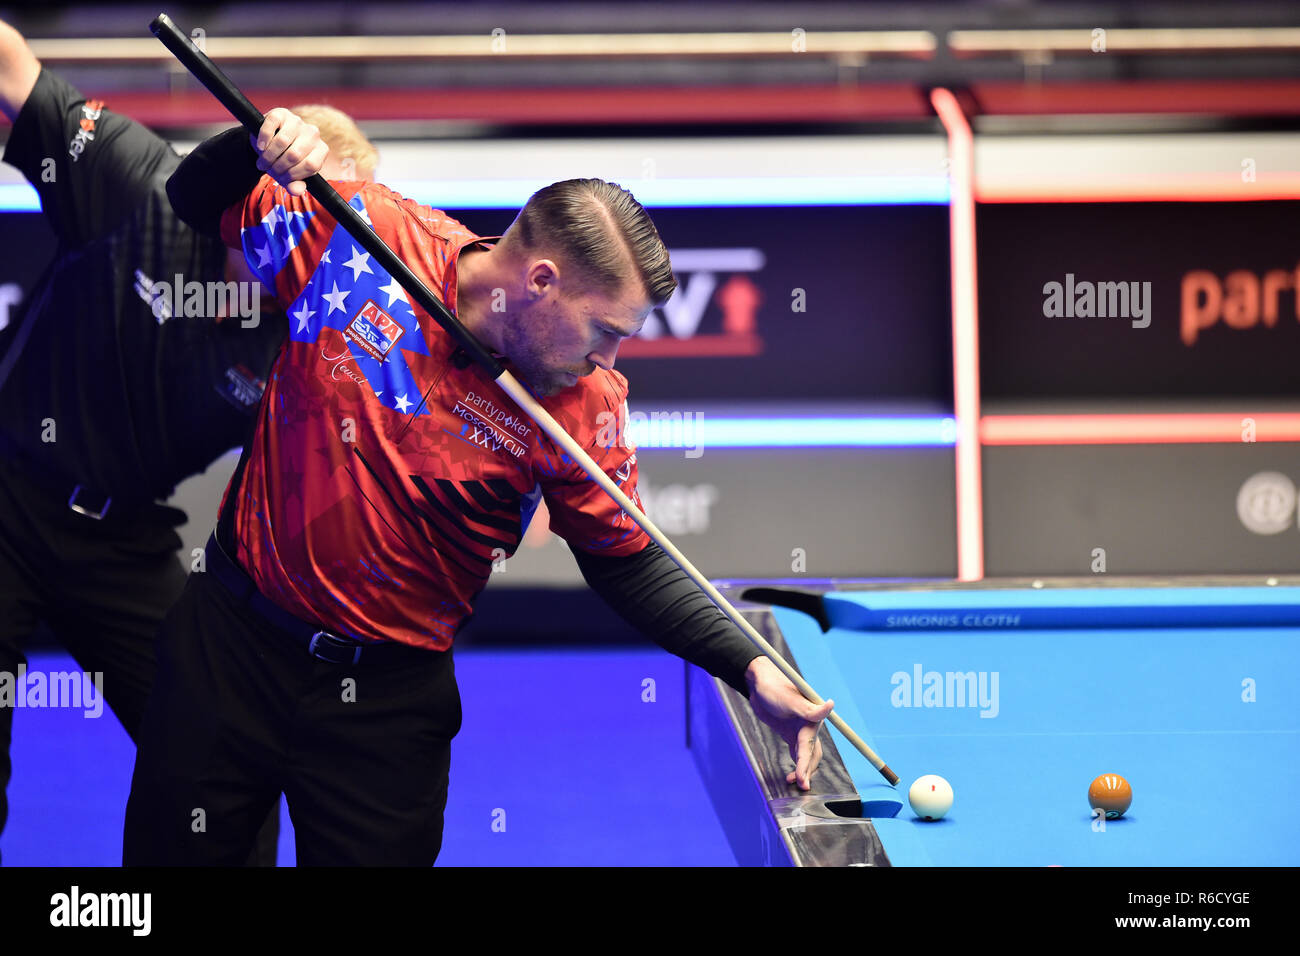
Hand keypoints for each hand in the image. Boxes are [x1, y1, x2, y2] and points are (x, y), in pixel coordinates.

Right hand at [249, 108, 327, 196]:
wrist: (267, 142)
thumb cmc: (282, 160)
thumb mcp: (289, 175)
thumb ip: (294, 185)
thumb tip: (297, 190)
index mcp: (321, 150)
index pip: (311, 166)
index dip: (293, 175)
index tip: (281, 179)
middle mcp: (313, 134)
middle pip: (294, 155)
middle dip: (278, 167)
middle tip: (268, 170)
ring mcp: (298, 122)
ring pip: (282, 141)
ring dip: (268, 156)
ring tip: (262, 162)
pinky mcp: (281, 113)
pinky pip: (271, 126)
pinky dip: (263, 139)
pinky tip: (260, 147)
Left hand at [744, 656, 833, 790]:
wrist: (759, 683)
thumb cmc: (775, 687)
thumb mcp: (789, 699)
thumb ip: (809, 708)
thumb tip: (831, 704)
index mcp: (812, 718)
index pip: (809, 746)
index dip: (806, 764)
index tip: (803, 780)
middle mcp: (809, 725)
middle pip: (812, 753)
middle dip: (807, 771)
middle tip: (801, 786)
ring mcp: (800, 730)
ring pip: (807, 755)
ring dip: (803, 769)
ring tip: (795, 783)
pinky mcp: (790, 733)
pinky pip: (798, 752)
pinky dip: (797, 764)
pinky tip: (792, 774)